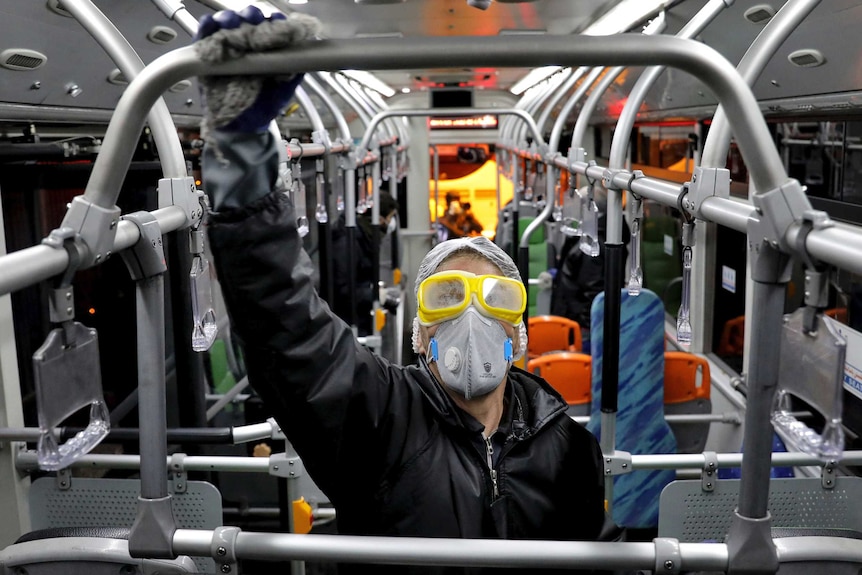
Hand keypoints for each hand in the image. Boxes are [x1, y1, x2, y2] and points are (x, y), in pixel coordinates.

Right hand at [195, 5, 320, 134]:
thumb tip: (304, 57)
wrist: (243, 127)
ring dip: (229, 19)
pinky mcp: (207, 54)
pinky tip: (211, 25)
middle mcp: (247, 44)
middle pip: (247, 20)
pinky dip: (206, 27)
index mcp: (266, 50)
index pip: (271, 27)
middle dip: (251, 16)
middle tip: (253, 21)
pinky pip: (204, 36)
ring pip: (226, 23)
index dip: (275, 21)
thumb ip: (294, 72)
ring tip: (231, 23)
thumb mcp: (283, 89)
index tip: (279, 23)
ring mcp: (227, 48)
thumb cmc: (263, 106)